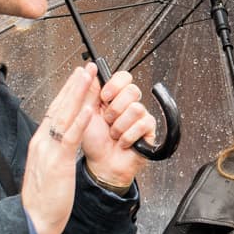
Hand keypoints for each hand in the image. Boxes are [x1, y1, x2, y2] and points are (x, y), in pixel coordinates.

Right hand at [22, 64, 100, 233]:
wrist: (33, 219)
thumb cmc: (43, 197)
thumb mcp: (48, 167)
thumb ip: (54, 150)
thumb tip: (61, 139)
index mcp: (40, 142)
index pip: (56, 111)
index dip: (68, 92)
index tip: (79, 78)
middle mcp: (42, 141)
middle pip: (59, 106)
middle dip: (74, 85)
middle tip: (87, 67)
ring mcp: (48, 150)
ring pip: (64, 116)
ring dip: (78, 94)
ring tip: (89, 77)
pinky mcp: (57, 163)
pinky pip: (69, 138)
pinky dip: (79, 122)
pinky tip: (89, 109)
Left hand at [81, 68, 158, 190]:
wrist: (101, 164)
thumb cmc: (93, 142)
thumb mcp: (85, 113)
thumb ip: (89, 90)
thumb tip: (89, 68)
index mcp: (114, 97)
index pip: (124, 77)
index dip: (115, 85)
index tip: (104, 97)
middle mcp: (128, 104)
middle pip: (133, 90)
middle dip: (115, 108)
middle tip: (107, 120)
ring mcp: (139, 117)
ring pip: (136, 109)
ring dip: (120, 126)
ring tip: (113, 134)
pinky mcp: (148, 130)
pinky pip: (143, 125)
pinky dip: (128, 136)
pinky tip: (122, 142)